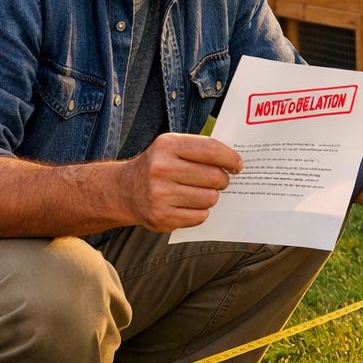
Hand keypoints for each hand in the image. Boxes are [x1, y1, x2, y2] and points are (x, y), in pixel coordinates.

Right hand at [122, 132, 241, 230]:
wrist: (125, 190)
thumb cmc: (159, 165)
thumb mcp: (172, 147)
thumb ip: (200, 149)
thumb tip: (235, 160)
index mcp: (167, 146)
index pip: (210, 150)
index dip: (230, 158)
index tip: (238, 165)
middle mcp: (161, 169)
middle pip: (214, 177)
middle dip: (223, 180)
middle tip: (220, 180)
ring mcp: (160, 195)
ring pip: (209, 198)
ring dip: (211, 196)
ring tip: (200, 192)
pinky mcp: (161, 217)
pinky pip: (200, 216)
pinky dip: (200, 211)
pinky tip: (190, 204)